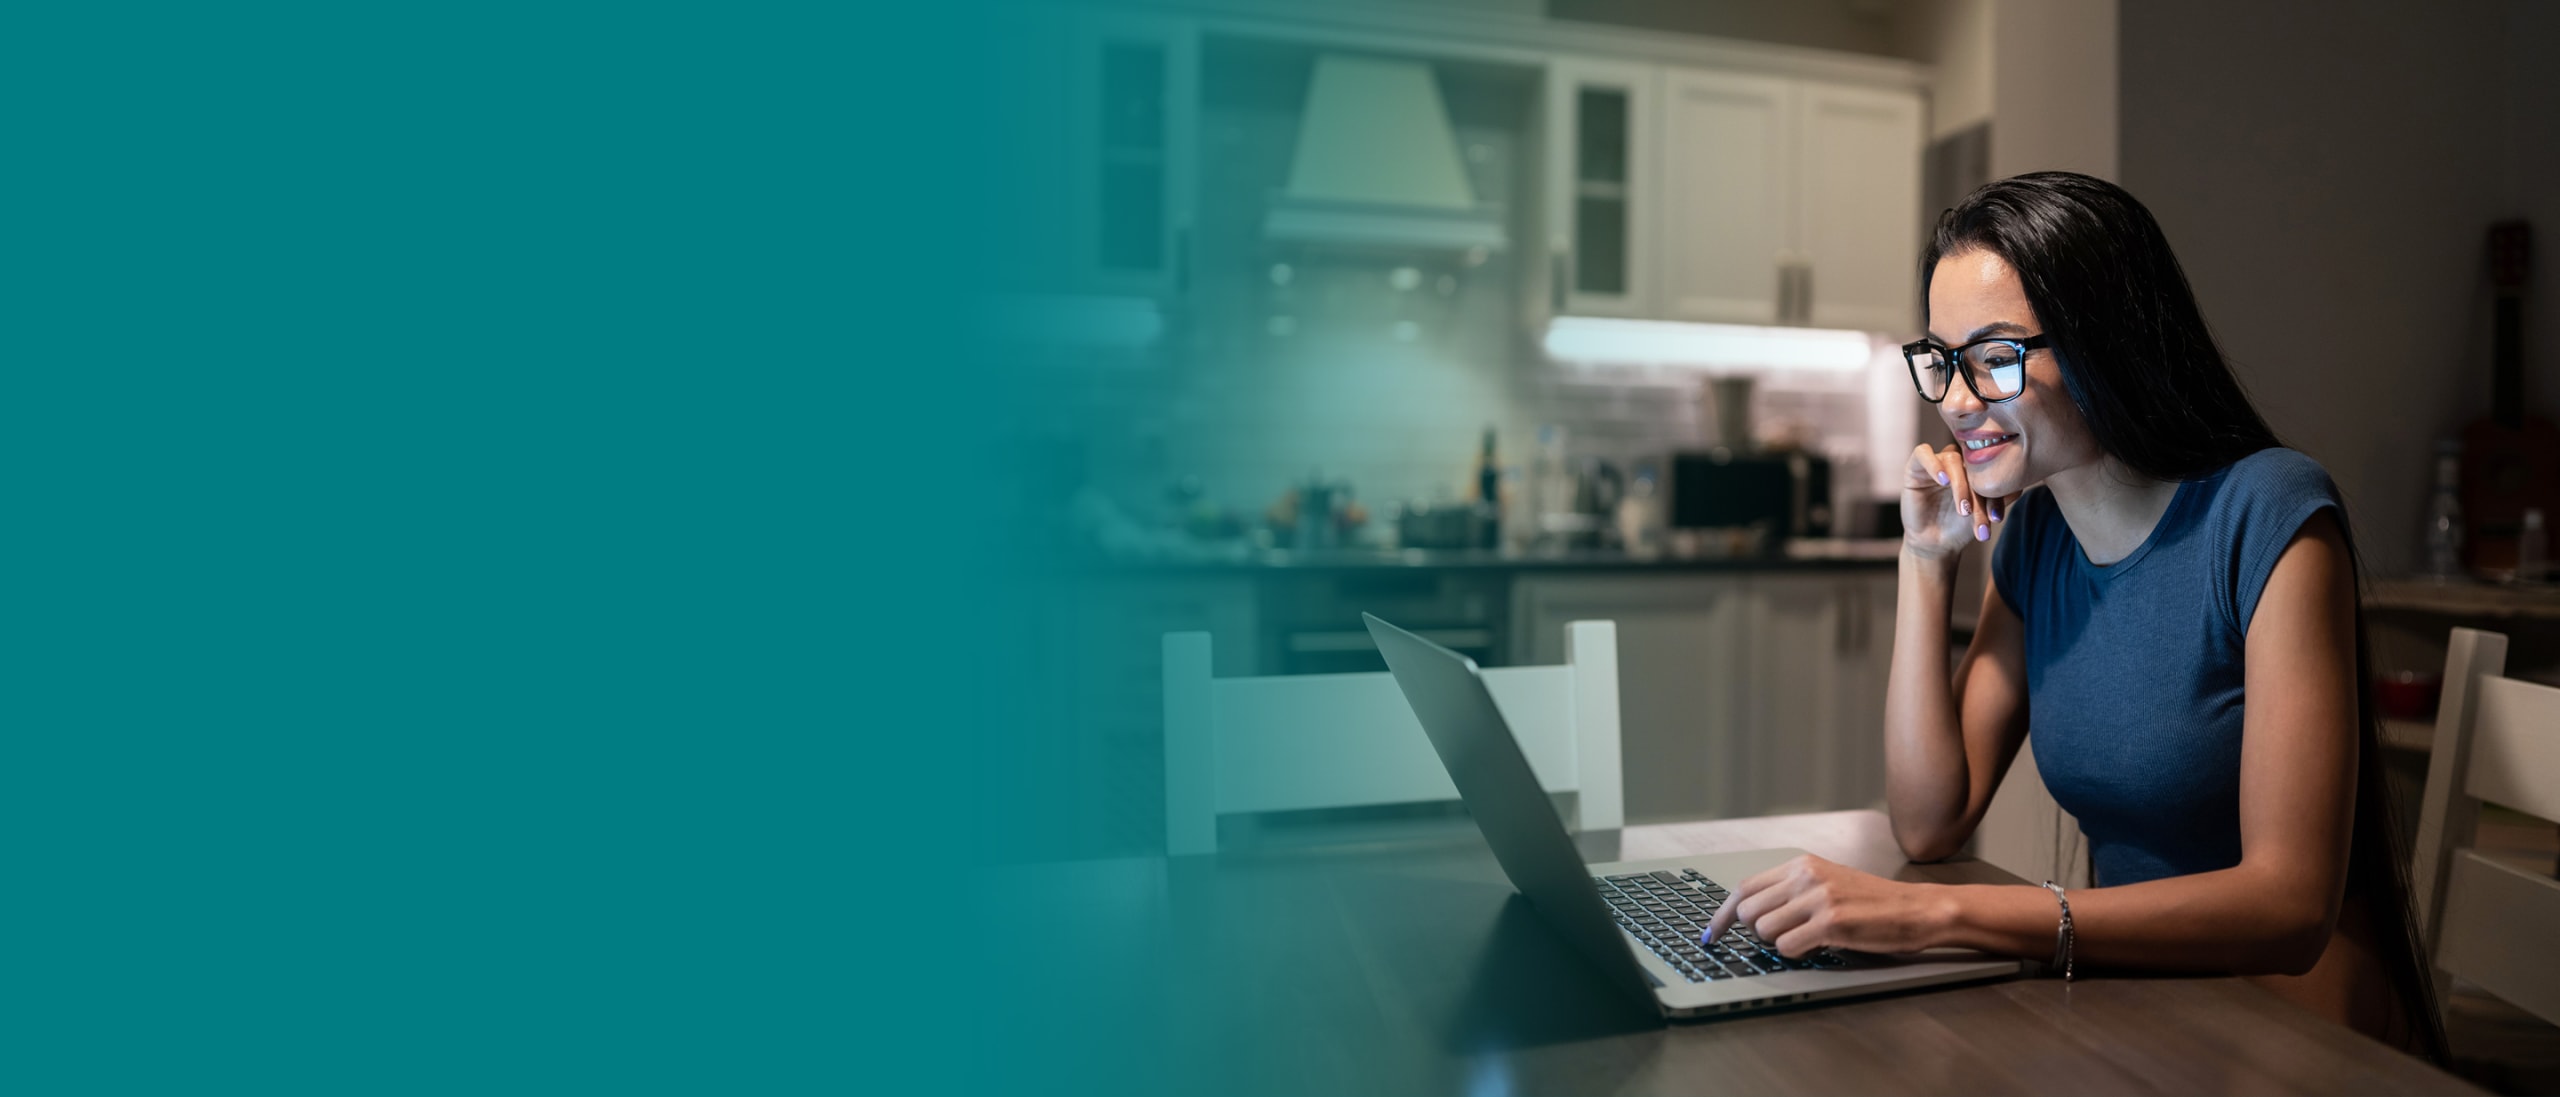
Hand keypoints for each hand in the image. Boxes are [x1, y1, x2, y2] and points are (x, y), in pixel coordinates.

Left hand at [1701, 854, 1946, 956]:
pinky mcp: (1831, 922)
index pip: (1744, 888)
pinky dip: (1796, 953)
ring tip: (1808, 938)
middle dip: (1757, 932)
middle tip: (1782, 936)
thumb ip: (1791, 891)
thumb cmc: (1872, 902)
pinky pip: (1787, 947)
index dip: (1723, 915)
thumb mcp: (1827, 882)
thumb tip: (1750, 913)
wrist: (1916, 909)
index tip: (1713, 933)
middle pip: (1748, 911)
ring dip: (1779, 943)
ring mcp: (1818, 898)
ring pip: (1764, 931)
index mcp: (1802, 865)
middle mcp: (1806, 876)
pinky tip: (1819, 945)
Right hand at [1901, 443, 2008, 562]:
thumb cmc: (1960, 526)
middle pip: (1971, 464)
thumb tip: (2022, 482)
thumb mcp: (1985, 511)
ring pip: (1952, 459)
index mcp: (1974, 466)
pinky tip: (1943, 481)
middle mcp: (1956, 460)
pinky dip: (1934, 464)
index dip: (1994, 491)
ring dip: (1960, 486)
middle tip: (1978, 518)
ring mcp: (1936, 461)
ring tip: (1963, 509)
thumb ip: (2002, 495)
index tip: (1996, 518)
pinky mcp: (1915, 466)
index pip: (1988, 468)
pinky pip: (1923, 453)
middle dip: (1977, 493)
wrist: (1936, 543)